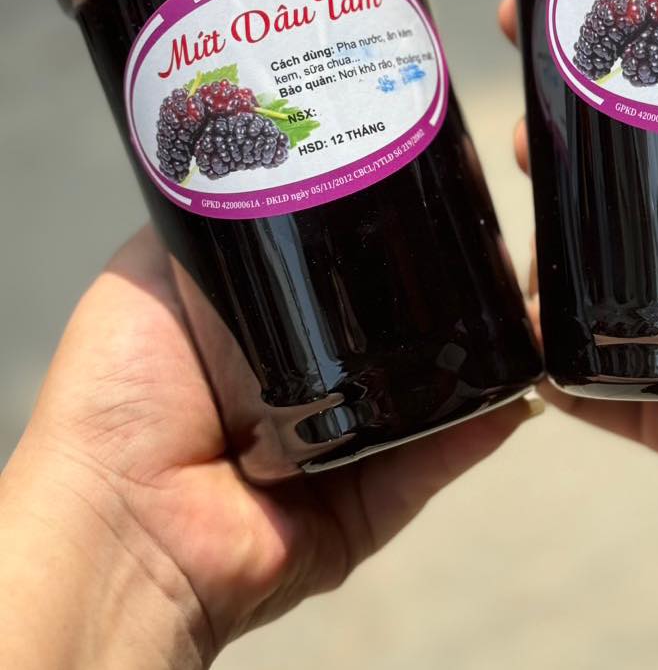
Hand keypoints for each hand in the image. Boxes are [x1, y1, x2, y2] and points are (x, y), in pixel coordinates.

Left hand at [0, 226, 536, 668]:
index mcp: (259, 334)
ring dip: (480, 347)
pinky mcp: (375, 499)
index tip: (420, 180)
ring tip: (523, 294)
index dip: (374, 232)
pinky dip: (488, 417)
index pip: (334, 275)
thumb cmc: (122, 389)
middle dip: (437, 286)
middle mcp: (308, 387)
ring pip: (432, 388)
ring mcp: (348, 448)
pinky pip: (444, 454)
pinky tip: (524, 371)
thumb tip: (259, 152)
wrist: (124, 517)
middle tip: (485, 235)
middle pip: (392, 328)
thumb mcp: (154, 272)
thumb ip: (210, 221)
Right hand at [500, 0, 657, 530]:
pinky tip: (520, 315)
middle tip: (524, 124)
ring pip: (583, 291)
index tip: (535, 26)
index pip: (649, 131)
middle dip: (549, 157)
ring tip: (523, 206)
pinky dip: (546, 363)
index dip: (591, 80)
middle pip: (606, 206)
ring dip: (537, 248)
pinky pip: (592, 395)